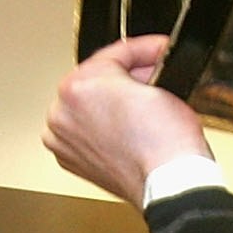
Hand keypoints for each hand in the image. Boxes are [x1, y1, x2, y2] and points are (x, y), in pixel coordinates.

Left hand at [45, 36, 201, 204]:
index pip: (112, 55)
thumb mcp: (160, 85)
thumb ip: (140, 69)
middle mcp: (62, 113)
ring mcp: (63, 139)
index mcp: (78, 87)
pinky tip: (127, 128)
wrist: (170, 183)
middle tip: (152, 76)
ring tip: (140, 104)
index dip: (142, 50)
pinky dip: (101, 127)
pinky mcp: (70, 160)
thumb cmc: (166, 143)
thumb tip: (138, 72)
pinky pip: (85, 131)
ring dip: (111, 102)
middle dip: (126, 76)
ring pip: (87, 106)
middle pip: (95, 80)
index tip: (154, 51)